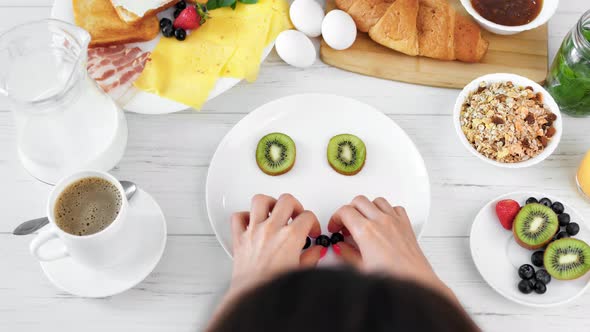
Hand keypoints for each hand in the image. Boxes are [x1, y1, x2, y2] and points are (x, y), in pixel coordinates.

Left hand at [229, 194, 323, 294]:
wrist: (253, 298)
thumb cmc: (274, 287)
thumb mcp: (301, 272)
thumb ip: (311, 257)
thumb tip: (315, 252)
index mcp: (290, 236)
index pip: (307, 216)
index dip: (313, 222)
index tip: (312, 230)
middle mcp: (271, 229)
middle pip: (287, 200)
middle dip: (295, 206)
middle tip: (297, 216)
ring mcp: (254, 231)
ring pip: (260, 200)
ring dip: (270, 203)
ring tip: (275, 211)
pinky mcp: (239, 238)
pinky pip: (238, 217)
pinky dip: (245, 216)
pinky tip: (253, 222)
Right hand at [328, 196, 455, 300]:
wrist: (415, 282)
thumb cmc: (393, 277)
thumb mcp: (360, 268)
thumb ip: (346, 254)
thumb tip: (341, 247)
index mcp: (366, 231)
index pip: (344, 211)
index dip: (336, 218)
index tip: (335, 227)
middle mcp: (381, 221)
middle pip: (359, 201)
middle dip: (349, 210)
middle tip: (346, 224)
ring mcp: (395, 221)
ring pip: (377, 201)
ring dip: (367, 208)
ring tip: (363, 220)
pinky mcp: (406, 224)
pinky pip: (395, 208)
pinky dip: (387, 210)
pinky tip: (383, 221)